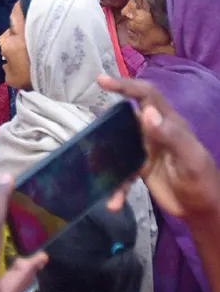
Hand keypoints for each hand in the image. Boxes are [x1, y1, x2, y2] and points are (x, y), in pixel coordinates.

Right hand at [99, 76, 219, 220]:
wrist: (203, 211)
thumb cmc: (202, 182)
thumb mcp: (190, 159)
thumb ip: (170, 135)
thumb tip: (145, 111)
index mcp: (168, 124)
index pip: (146, 96)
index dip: (125, 85)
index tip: (101, 81)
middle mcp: (153, 133)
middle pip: (125, 117)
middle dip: (106, 118)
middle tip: (87, 125)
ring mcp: (144, 150)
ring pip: (116, 145)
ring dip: (104, 159)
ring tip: (92, 169)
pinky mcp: (138, 169)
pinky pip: (120, 173)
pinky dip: (115, 188)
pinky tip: (113, 203)